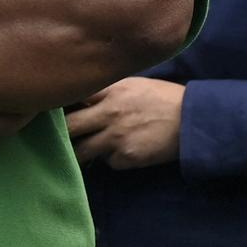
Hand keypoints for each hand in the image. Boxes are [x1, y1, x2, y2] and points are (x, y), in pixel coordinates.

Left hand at [67, 77, 182, 167]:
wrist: (193, 119)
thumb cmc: (163, 98)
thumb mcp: (133, 84)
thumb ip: (106, 91)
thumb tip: (78, 100)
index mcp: (110, 90)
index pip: (70, 98)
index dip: (58, 106)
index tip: (52, 111)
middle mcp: (109, 113)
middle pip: (68, 127)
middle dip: (60, 133)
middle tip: (56, 137)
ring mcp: (116, 137)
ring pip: (81, 152)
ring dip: (80, 152)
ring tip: (84, 150)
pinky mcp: (126, 158)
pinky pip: (107, 162)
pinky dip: (111, 158)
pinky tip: (125, 150)